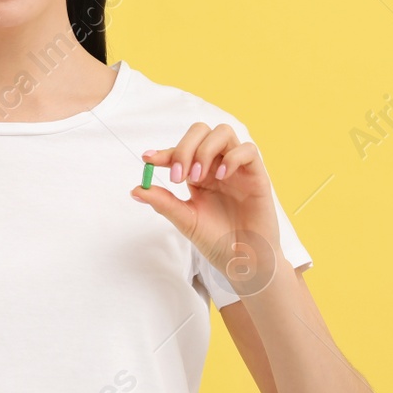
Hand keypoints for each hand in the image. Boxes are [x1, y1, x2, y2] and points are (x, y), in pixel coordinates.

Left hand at [130, 121, 280, 283]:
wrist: (243, 261)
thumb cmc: (217, 240)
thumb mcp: (185, 220)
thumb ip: (164, 202)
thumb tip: (135, 189)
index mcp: (199, 174)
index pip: (181, 150)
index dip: (164, 152)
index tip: (148, 159)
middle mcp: (217, 166)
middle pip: (201, 131)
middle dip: (184, 147)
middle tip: (178, 176)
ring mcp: (237, 168)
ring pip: (223, 132)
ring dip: (205, 150)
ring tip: (199, 177)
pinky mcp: (257, 175)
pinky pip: (248, 150)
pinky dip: (232, 157)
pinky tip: (221, 177)